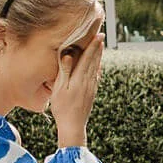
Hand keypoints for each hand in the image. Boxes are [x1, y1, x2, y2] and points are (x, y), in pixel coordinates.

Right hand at [50, 10, 104, 147]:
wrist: (73, 127)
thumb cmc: (63, 108)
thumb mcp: (60, 89)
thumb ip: (65, 71)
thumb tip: (69, 55)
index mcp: (80, 79)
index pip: (88, 58)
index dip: (93, 46)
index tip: (98, 35)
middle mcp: (88, 82)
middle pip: (94, 61)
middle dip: (97, 47)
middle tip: (102, 35)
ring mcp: (91, 88)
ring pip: (95, 68)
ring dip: (98, 56)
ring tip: (100, 46)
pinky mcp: (91, 93)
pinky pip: (95, 76)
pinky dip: (96, 67)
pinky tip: (97, 65)